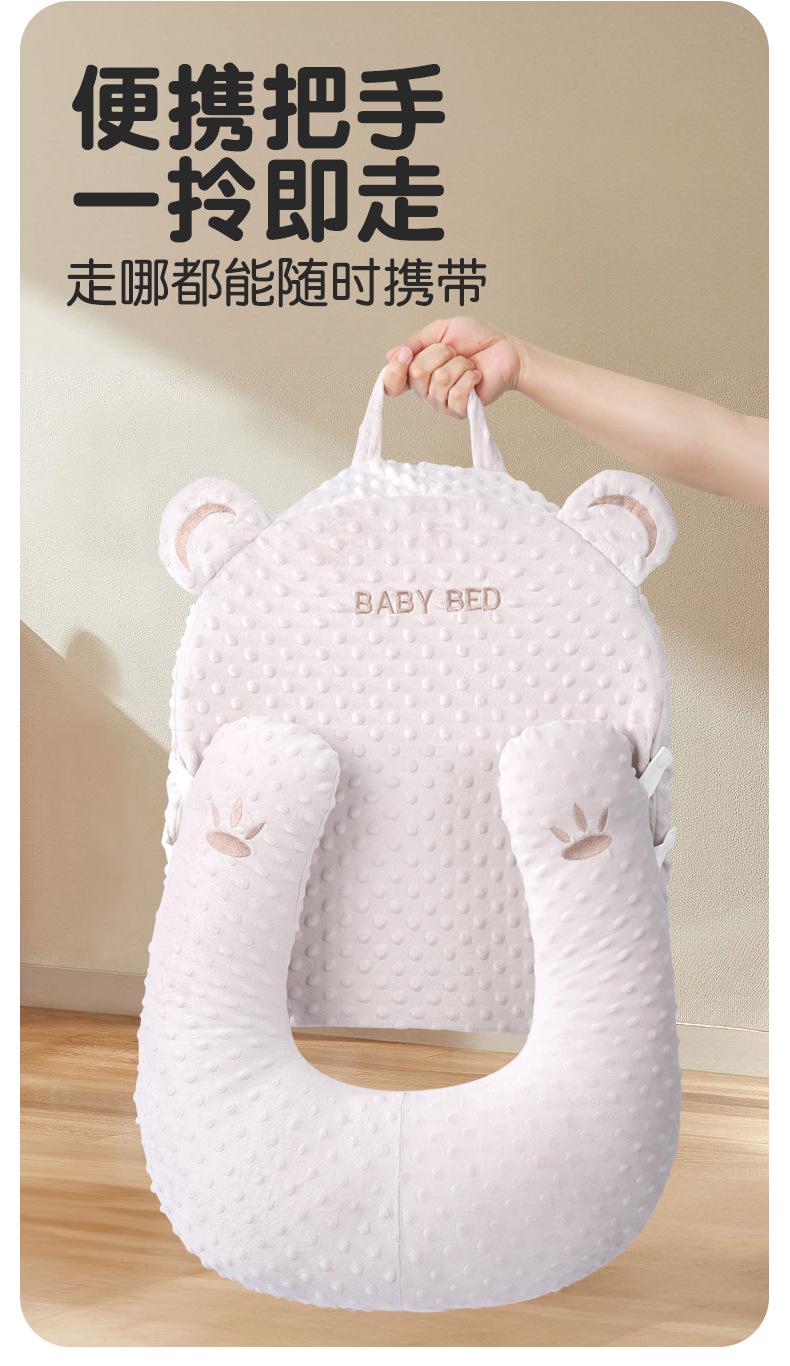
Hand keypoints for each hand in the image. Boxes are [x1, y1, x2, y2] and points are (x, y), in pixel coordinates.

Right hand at [383, 318, 525, 417]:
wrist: (505, 349)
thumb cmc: (476, 340)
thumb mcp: (441, 330)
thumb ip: (416, 341)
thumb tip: (391, 355)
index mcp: (417, 372)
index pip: (392, 383)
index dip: (395, 369)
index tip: (406, 353)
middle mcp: (426, 391)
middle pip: (417, 373)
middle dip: (440, 353)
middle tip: (454, 352)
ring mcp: (442, 402)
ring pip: (439, 381)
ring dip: (459, 364)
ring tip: (467, 363)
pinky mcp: (460, 410)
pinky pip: (456, 393)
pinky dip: (469, 377)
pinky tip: (475, 375)